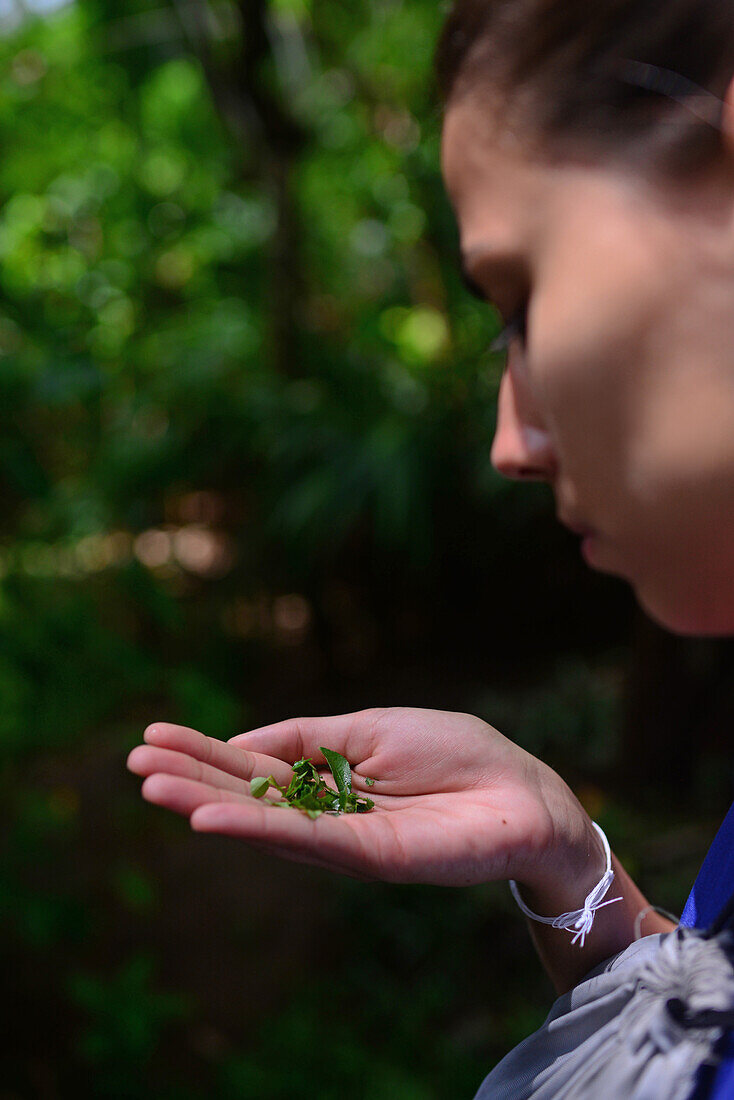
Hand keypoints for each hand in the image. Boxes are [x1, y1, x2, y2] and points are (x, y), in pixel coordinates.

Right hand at [127, 707, 596, 888]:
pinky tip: (212, 816)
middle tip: (133, 764)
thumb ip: (306, 740)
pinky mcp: (372, 857)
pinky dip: (257, 827)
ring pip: (266, 820)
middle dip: (191, 778)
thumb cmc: (456, 752)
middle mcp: (327, 812)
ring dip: (207, 802)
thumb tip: (240, 744)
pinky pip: (307, 839)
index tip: (152, 736)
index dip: (204, 751)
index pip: (253, 765)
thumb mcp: (369, 729)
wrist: (525, 793)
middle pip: (249, 794)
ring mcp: (345, 837)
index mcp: (327, 777)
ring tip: (153, 787)